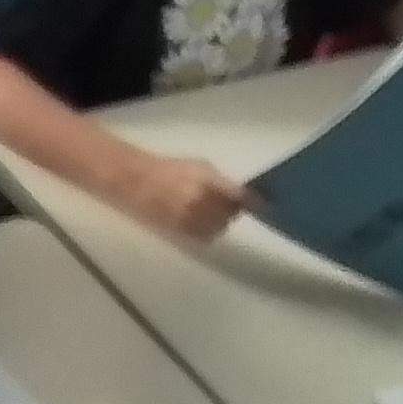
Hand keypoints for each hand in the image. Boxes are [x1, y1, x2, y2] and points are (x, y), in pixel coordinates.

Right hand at [123, 153, 252, 243]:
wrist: (139, 183)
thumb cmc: (171, 170)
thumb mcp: (200, 167)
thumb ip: (221, 181)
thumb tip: (242, 194)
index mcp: (207, 181)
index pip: (239, 196)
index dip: (253, 202)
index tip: (262, 205)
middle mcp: (200, 201)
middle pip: (231, 213)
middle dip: (234, 210)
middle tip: (232, 206)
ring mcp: (191, 217)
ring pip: (220, 227)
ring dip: (222, 221)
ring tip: (214, 213)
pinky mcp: (181, 230)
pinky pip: (206, 236)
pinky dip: (210, 231)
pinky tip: (205, 222)